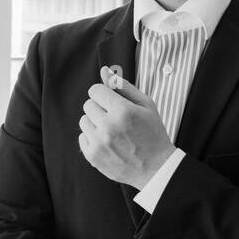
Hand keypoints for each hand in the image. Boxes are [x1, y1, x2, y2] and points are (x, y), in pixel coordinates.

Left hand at [78, 65, 175, 188]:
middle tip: (116, 118)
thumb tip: (104, 71)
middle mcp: (108, 126)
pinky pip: (82, 137)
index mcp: (123, 111)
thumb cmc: (152, 133)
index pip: (95, 90)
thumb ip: (123, 86)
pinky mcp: (92, 156)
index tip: (112, 101)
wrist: (156, 168)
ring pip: (83, 120)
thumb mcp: (145, 105)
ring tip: (112, 131)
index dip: (104, 94)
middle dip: (100, 108)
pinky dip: (92, 138)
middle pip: (88, 104)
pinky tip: (108, 142)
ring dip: (95, 123)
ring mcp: (99, 142)